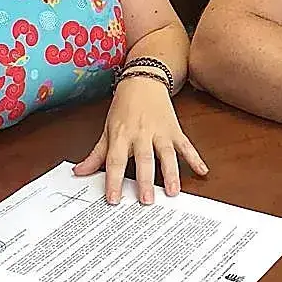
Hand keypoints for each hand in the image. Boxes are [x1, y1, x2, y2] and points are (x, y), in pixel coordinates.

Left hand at [73, 76, 207, 204]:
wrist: (143, 80)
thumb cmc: (124, 106)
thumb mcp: (108, 128)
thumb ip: (96, 154)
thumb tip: (79, 172)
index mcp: (122, 134)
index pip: (116, 160)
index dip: (114, 180)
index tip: (114, 199)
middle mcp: (141, 133)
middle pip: (144, 159)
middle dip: (145, 180)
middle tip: (147, 200)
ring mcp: (160, 131)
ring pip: (166, 153)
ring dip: (171, 173)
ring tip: (173, 191)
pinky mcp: (174, 129)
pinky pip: (186, 145)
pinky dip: (195, 158)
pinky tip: (202, 171)